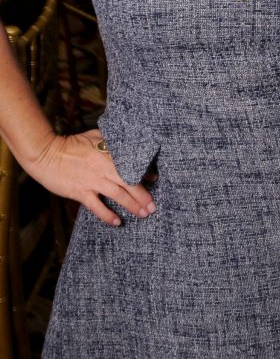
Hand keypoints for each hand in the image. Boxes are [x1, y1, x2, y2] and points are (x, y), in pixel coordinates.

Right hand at [25, 129, 155, 226]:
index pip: (131, 164)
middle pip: (129, 183)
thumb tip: (126, 144)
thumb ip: (110, 140)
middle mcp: (104, 168)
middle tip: (153, 206)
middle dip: (143, 195)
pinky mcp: (81, 192)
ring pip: (118, 195)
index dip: (145, 173)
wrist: (46, 154)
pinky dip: (108, 215)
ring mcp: (92, 181)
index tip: (155, 180)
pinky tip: (118, 222)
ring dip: (132, 206)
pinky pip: (97, 207)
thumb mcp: (94, 136)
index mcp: (108, 153)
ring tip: (143, 214)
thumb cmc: (70, 144)